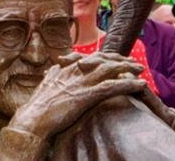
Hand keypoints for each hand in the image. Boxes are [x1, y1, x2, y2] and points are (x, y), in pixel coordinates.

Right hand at [9, 52, 145, 138]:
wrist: (34, 118)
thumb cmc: (38, 105)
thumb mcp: (45, 84)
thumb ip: (52, 75)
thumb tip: (54, 68)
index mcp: (67, 68)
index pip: (91, 57)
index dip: (106, 57)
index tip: (116, 59)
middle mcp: (76, 70)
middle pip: (104, 59)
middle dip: (120, 59)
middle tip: (133, 62)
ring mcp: (83, 81)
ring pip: (111, 69)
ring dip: (128, 67)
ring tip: (140, 69)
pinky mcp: (88, 94)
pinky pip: (113, 86)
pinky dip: (128, 84)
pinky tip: (139, 85)